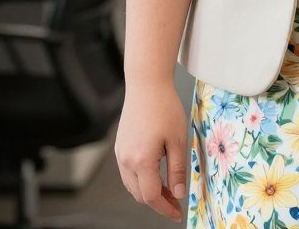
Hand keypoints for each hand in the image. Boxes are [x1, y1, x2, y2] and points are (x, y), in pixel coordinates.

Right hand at [114, 82, 190, 222]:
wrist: (147, 85)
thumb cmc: (164, 108)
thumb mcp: (178, 140)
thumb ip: (177, 170)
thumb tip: (178, 193)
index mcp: (141, 161)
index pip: (151, 197)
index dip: (165, 208)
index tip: (177, 213)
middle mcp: (126, 160)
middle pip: (139, 194)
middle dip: (158, 201)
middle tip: (176, 201)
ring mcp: (120, 153)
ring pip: (132, 185)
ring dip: (148, 191)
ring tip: (168, 188)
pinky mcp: (120, 146)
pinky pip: (128, 172)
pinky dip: (140, 179)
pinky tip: (155, 174)